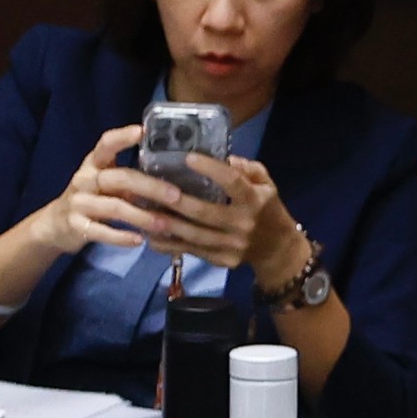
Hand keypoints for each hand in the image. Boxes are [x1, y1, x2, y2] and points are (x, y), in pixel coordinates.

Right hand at [30, 126, 170, 257]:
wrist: (56, 224)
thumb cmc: (92, 199)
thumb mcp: (107, 184)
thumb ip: (130, 179)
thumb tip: (173, 179)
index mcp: (94, 165)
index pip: (105, 144)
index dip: (122, 137)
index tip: (143, 131)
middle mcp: (84, 179)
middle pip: (119, 178)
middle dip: (149, 186)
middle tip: (176, 196)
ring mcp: (78, 202)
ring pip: (113, 206)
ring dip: (142, 216)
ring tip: (165, 224)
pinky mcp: (76, 225)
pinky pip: (100, 231)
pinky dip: (121, 237)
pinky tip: (140, 240)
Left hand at [143, 153, 300, 280]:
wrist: (278, 251)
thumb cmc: (266, 209)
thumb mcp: (265, 184)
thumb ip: (246, 168)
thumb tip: (222, 157)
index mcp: (254, 201)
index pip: (232, 183)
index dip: (210, 169)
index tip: (188, 157)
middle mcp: (242, 224)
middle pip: (202, 212)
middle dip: (171, 199)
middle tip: (145, 185)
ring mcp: (231, 246)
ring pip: (191, 234)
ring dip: (162, 221)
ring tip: (137, 207)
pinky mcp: (221, 260)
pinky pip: (189, 251)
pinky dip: (167, 243)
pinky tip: (148, 232)